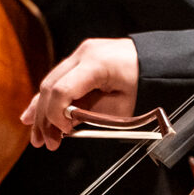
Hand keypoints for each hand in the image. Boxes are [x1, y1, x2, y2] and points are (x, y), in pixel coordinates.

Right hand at [22, 37, 140, 149]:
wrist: (159, 61)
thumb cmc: (146, 85)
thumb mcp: (122, 107)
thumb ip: (91, 116)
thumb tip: (65, 126)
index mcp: (96, 64)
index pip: (61, 91)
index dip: (56, 116)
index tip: (63, 134)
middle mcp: (84, 53)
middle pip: (51, 87)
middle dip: (44, 117)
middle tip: (44, 142)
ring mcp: (82, 52)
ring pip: (51, 82)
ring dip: (41, 110)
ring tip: (36, 134)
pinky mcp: (83, 57)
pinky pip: (60, 78)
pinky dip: (49, 97)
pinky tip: (33, 113)